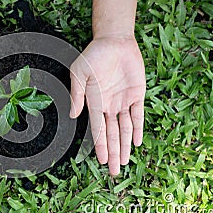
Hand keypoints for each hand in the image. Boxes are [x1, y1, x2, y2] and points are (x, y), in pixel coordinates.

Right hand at [70, 36, 145, 174]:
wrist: (114, 41)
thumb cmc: (94, 55)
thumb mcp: (79, 73)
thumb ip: (77, 94)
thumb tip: (74, 115)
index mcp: (94, 101)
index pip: (97, 128)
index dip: (100, 145)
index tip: (100, 160)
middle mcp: (109, 105)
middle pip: (112, 134)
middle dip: (113, 152)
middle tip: (113, 171)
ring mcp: (124, 100)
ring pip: (125, 128)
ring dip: (125, 145)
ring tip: (124, 161)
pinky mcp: (137, 94)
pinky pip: (138, 115)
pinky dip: (138, 128)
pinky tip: (136, 142)